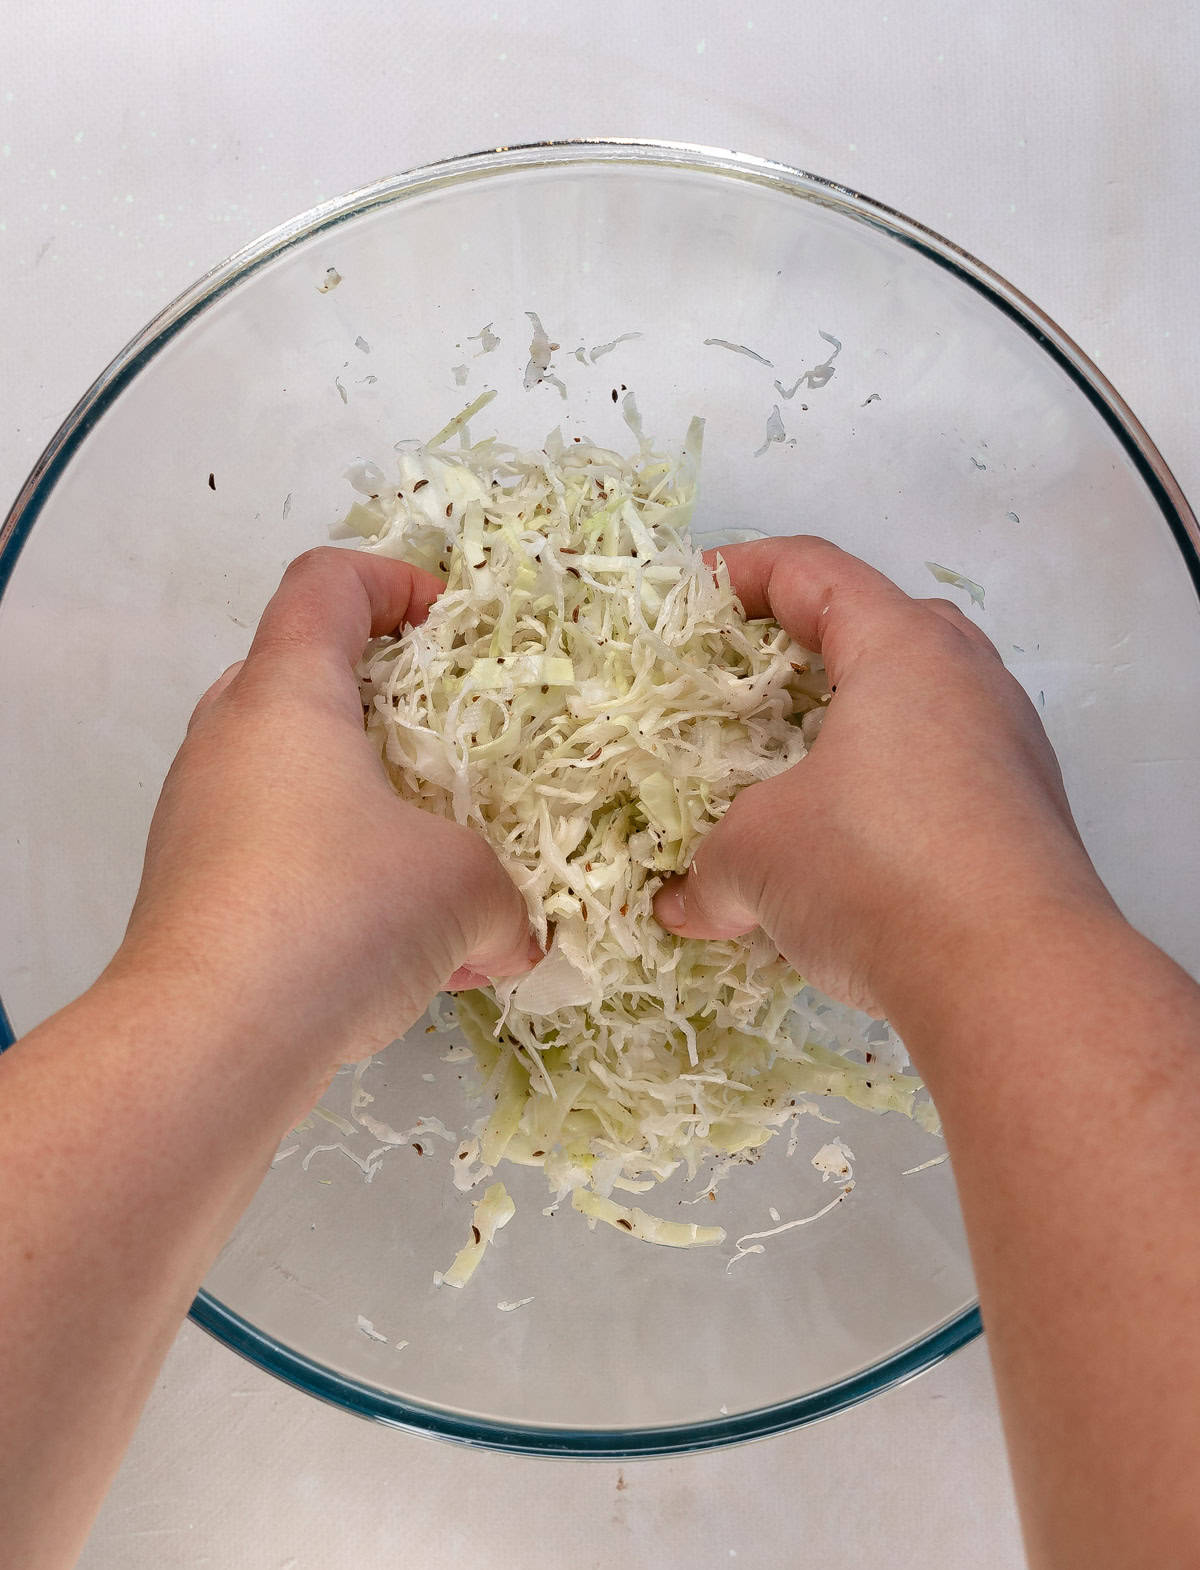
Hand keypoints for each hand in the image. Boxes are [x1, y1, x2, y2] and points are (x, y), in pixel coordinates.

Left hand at [109, 547, 537, 1074]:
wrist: (208, 1040)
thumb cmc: (339, 914)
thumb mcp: (466, 892)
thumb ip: (509, 903)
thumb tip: (516, 941)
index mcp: (288, 694)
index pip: (327, 582)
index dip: (395, 580)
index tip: (454, 627)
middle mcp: (228, 738)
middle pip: (303, 674)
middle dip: (390, 705)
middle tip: (455, 751)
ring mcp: (198, 815)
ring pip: (292, 774)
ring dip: (369, 804)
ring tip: (440, 873)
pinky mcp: (193, 889)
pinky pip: (277, 851)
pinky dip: (340, 874)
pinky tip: (401, 954)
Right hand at [653, 535, 1114, 1015]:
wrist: (1015, 978)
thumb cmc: (875, 871)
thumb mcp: (757, 857)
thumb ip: (707, 869)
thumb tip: (682, 907)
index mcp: (904, 650)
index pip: (816, 571)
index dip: (745, 572)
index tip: (692, 596)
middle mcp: (968, 682)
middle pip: (880, 626)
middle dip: (806, 645)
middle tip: (745, 680)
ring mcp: (1008, 750)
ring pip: (917, 706)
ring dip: (849, 725)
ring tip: (788, 767)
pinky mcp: (1023, 819)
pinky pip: (940, 774)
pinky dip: (882, 789)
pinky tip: (840, 846)